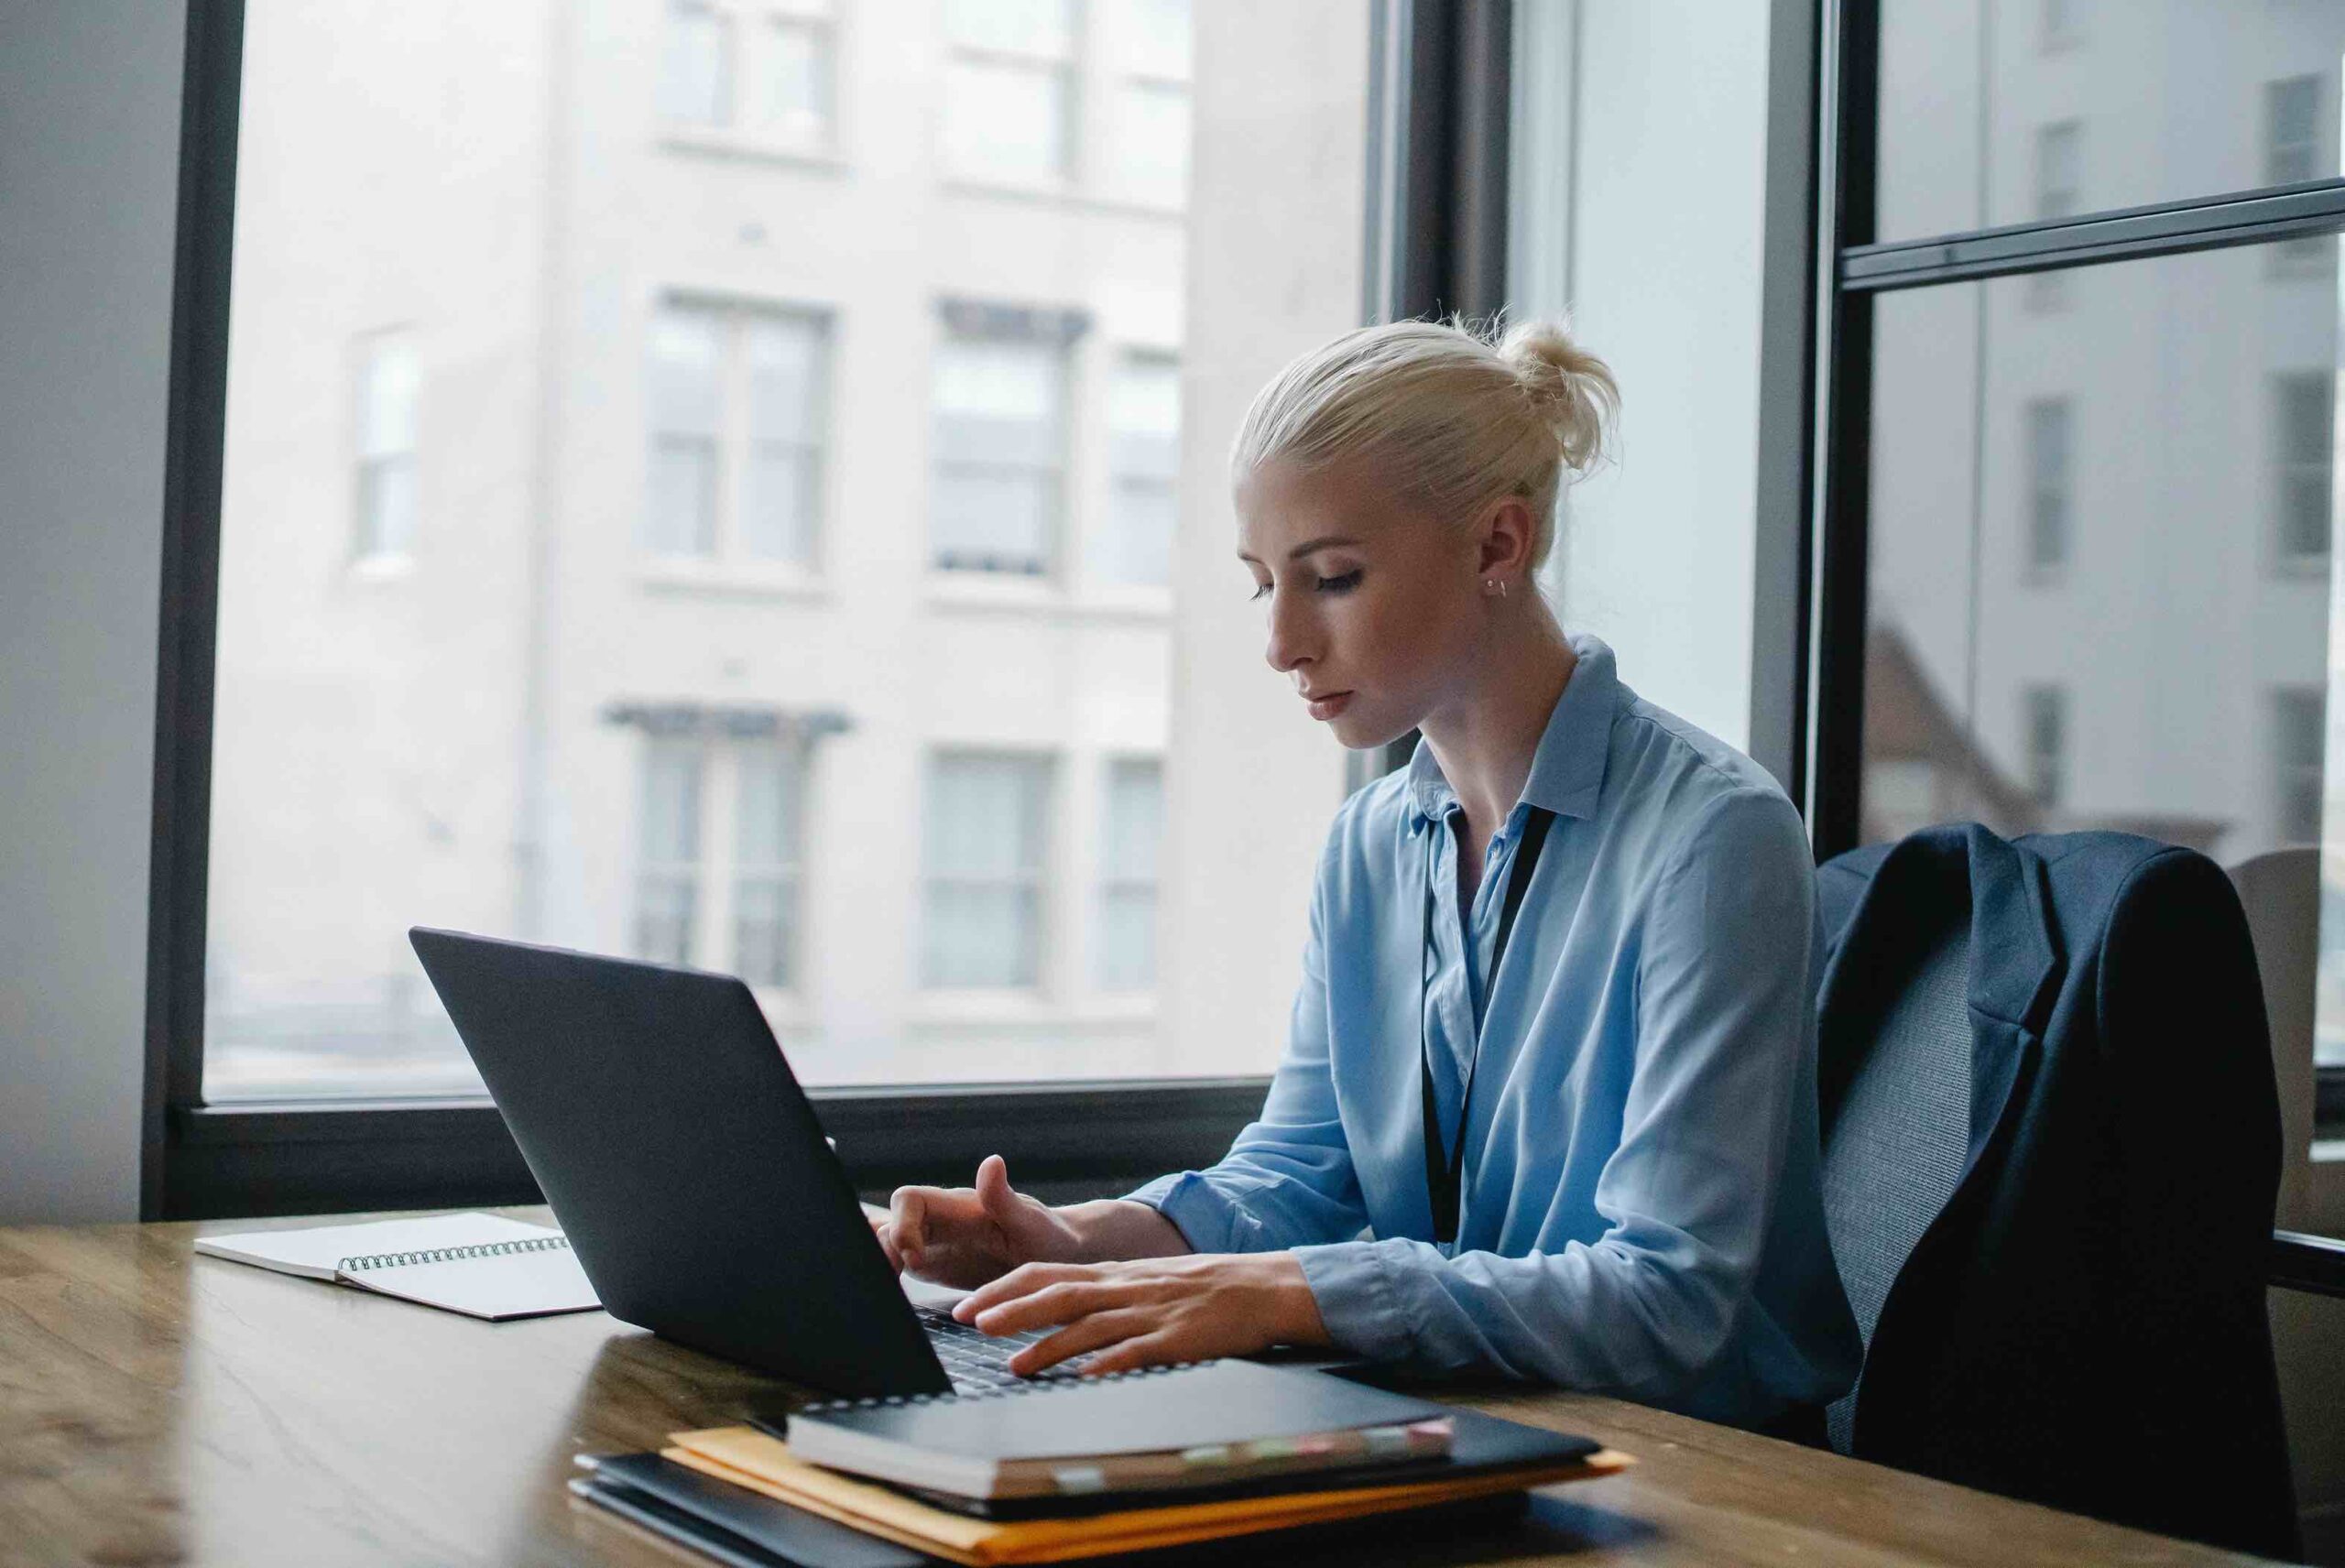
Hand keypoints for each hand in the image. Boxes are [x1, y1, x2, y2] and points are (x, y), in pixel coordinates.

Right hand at [879, 1155, 1087, 1287]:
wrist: (1059, 1256)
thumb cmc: (1049, 1236)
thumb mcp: (1031, 1223)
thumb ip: (1005, 1198)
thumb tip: (992, 1161)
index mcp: (958, 1207)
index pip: (909, 1200)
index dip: (901, 1225)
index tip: (916, 1258)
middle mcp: (940, 1222)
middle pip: (889, 1223)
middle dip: (883, 1250)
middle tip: (893, 1282)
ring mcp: (934, 1243)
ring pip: (889, 1243)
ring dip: (883, 1263)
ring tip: (888, 1292)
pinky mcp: (934, 1266)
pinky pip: (899, 1263)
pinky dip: (889, 1275)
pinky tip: (890, 1297)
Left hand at [951, 1253, 1330, 1375]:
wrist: (1264, 1287)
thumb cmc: (1206, 1287)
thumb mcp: (1148, 1279)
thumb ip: (1107, 1292)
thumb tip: (1062, 1308)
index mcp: (1115, 1274)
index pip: (1046, 1274)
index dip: (1004, 1289)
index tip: (968, 1304)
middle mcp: (1126, 1288)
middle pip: (1058, 1294)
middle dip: (1010, 1310)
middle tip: (970, 1323)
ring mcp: (1150, 1313)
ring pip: (1089, 1326)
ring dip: (1048, 1345)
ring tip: (1014, 1365)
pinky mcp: (1177, 1339)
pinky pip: (1137, 1351)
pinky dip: (1109, 1363)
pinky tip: (1085, 1376)